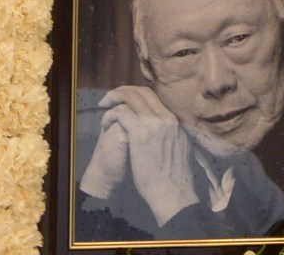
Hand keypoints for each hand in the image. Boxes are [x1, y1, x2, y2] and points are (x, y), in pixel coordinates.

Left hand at [88, 85, 202, 229]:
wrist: (172, 193)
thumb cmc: (173, 177)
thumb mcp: (180, 148)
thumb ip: (172, 134)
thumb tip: (165, 130)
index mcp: (177, 121)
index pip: (154, 97)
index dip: (137, 95)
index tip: (125, 101)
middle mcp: (167, 118)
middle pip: (142, 92)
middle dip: (123, 91)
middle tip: (110, 98)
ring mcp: (154, 124)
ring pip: (131, 98)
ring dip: (114, 99)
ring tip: (103, 106)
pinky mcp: (140, 133)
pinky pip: (121, 113)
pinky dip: (110, 115)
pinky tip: (105, 123)